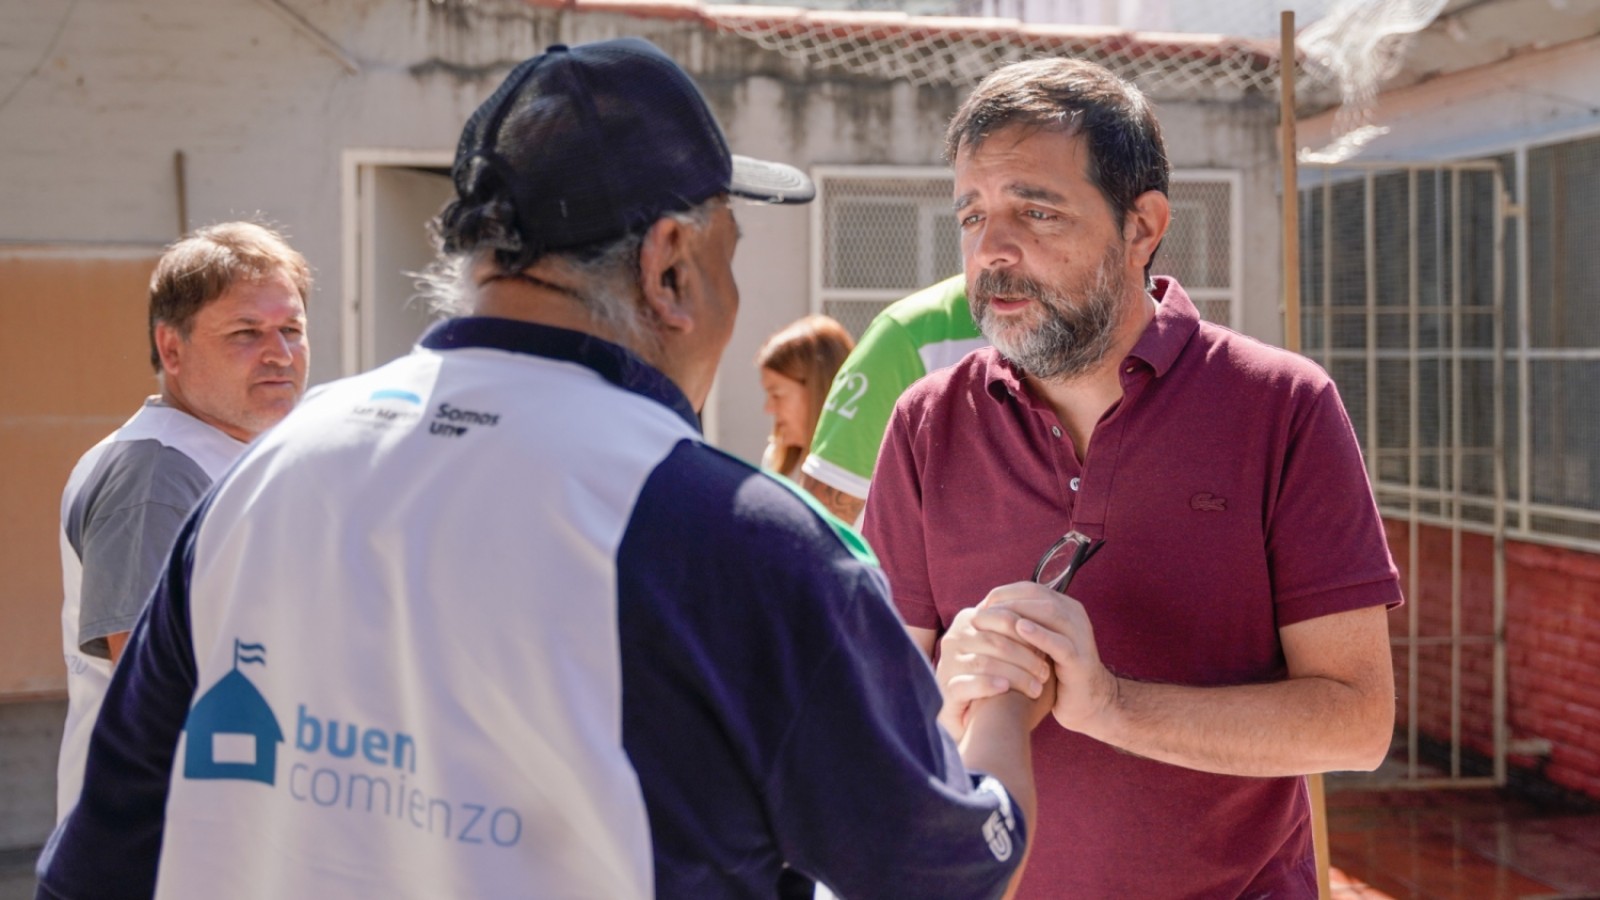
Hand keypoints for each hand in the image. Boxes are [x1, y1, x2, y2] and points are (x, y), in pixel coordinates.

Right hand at [933, 595, 1052, 740]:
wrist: (988, 721)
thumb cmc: (1008, 681)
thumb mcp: (1015, 653)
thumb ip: (1025, 634)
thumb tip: (1054, 618)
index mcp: (970, 621)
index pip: (1001, 616)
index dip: (1028, 633)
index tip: (1050, 647)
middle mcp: (954, 638)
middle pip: (994, 641)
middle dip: (1025, 657)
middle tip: (1046, 672)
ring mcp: (947, 664)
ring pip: (983, 663)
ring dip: (1014, 674)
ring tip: (1036, 687)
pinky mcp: (945, 690)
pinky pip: (965, 684)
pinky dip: (987, 685)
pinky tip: (1005, 689)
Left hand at [984, 581, 1119, 734]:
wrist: (1088, 703)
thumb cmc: (1055, 672)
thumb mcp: (1039, 643)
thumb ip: (1021, 624)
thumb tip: (984, 611)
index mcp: (1065, 608)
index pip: (1031, 589)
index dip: (1004, 593)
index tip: (981, 606)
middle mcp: (1075, 617)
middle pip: (1038, 597)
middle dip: (1007, 602)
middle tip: (981, 613)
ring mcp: (1080, 636)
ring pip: (1050, 613)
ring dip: (1018, 613)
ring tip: (993, 619)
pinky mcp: (1080, 660)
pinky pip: (1060, 643)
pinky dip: (1040, 634)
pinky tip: (1020, 630)